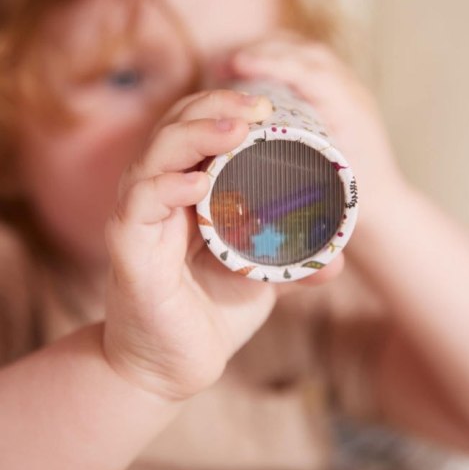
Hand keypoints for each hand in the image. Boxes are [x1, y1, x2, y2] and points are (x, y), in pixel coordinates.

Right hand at [102, 90, 277, 399]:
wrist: (176, 366)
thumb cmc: (211, 312)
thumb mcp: (260, 276)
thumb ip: (291, 259)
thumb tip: (337, 257)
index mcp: (186, 191)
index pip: (195, 128)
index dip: (226, 107)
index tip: (269, 103)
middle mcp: (157, 195)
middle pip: (173, 129)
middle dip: (214, 107)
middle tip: (258, 104)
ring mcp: (139, 219)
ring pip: (153, 157)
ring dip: (193, 136)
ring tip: (236, 129)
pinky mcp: (129, 249)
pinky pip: (138, 206)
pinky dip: (165, 188)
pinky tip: (196, 184)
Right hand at [230, 32, 407, 237]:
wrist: (386, 204)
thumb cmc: (355, 201)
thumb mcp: (325, 188)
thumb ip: (294, 172)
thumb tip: (247, 155)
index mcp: (350, 113)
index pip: (311, 74)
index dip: (273, 64)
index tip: (237, 64)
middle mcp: (353, 94)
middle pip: (307, 54)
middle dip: (264, 51)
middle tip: (225, 64)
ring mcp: (350, 89)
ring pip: (308, 53)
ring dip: (271, 50)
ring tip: (235, 63)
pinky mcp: (342, 92)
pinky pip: (310, 62)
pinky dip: (282, 57)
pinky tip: (256, 67)